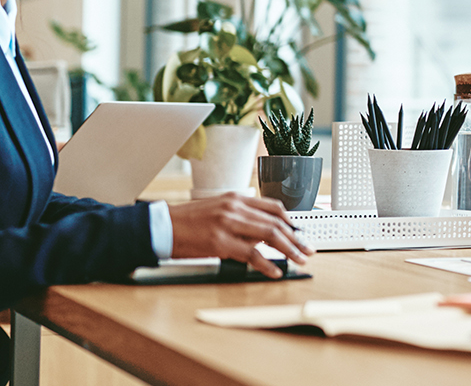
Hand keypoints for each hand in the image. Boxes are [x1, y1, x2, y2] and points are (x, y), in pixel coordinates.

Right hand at [168, 194, 312, 277]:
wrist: (162, 227)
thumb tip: (263, 235)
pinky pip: (251, 254)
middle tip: (308, 250)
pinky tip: (275, 272)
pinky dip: (267, 264)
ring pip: (269, 236)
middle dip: (296, 238)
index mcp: (236, 198)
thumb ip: (241, 218)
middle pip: (276, 223)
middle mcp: (235, 208)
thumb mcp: (218, 210)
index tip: (302, 232)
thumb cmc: (187, 222)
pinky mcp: (220, 242)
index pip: (274, 207)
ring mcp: (228, 224)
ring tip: (299, 260)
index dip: (291, 221)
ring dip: (289, 250)